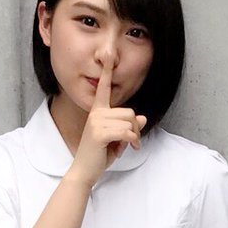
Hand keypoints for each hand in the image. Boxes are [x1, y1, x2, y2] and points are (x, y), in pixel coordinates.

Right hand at [67, 60, 146, 187]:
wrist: (85, 171)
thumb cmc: (98, 155)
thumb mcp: (116, 139)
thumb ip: (128, 126)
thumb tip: (142, 118)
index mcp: (97, 111)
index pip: (104, 88)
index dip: (107, 72)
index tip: (108, 55)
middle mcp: (96, 113)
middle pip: (129, 112)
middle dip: (134, 129)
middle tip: (128, 142)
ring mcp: (96, 122)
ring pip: (129, 122)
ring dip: (133, 136)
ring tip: (124, 147)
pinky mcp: (99, 133)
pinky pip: (126, 132)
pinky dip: (132, 141)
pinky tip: (128, 149)